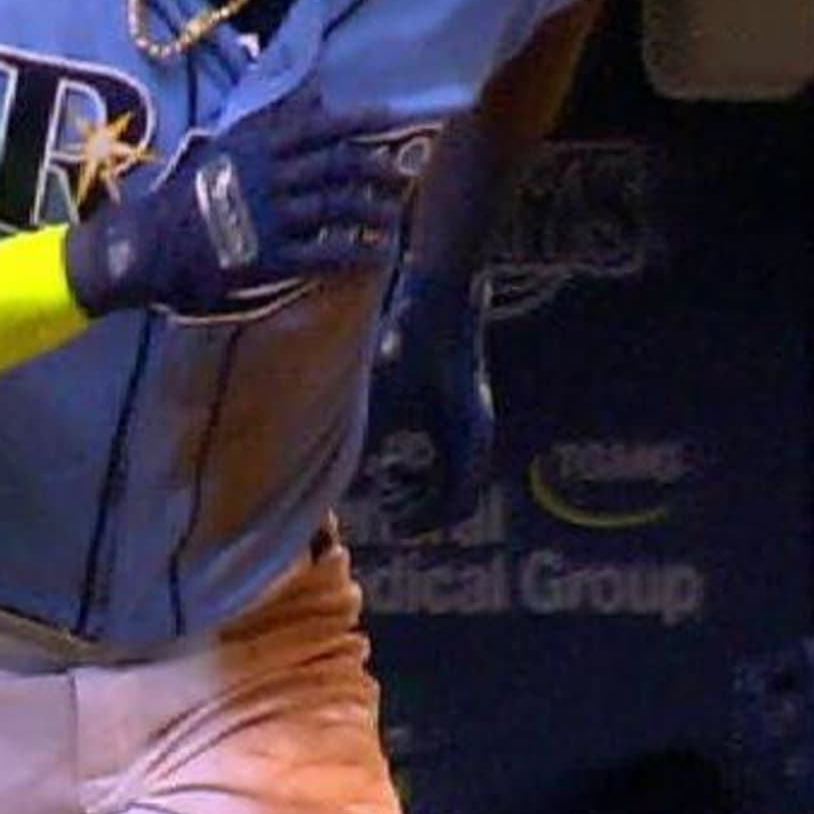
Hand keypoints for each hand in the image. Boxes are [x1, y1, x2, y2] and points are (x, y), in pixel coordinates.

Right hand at [64, 84, 403, 318]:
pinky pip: (323, 254)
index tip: (394, 117)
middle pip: (337, 165)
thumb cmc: (186, 193)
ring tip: (397, 214)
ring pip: (336, 206)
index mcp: (256, 146)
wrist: (147, 244)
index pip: (319, 126)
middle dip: (377, 167)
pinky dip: (356, 252)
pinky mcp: (270, 258)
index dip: (360, 121)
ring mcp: (271, 218)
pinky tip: (378, 254)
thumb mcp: (225, 145)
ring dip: (373, 209)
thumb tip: (315, 89)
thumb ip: (271, 119)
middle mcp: (269, 176)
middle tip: (405, 173)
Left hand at [365, 265, 491, 534]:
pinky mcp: (462, 409)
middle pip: (457, 500)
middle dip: (419, 509)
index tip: (384, 520)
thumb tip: (336, 486)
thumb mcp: (378, 398)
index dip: (417, 521)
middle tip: (384, 504)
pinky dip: (425, 469)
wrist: (441, 292)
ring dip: (421, 489)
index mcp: (465, 439)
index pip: (453, 507)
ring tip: (386, 479)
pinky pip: (450, 459)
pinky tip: (392, 456)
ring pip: (455, 480)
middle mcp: (477, 435)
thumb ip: (360, 445)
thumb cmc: (409, 341)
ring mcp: (473, 422)